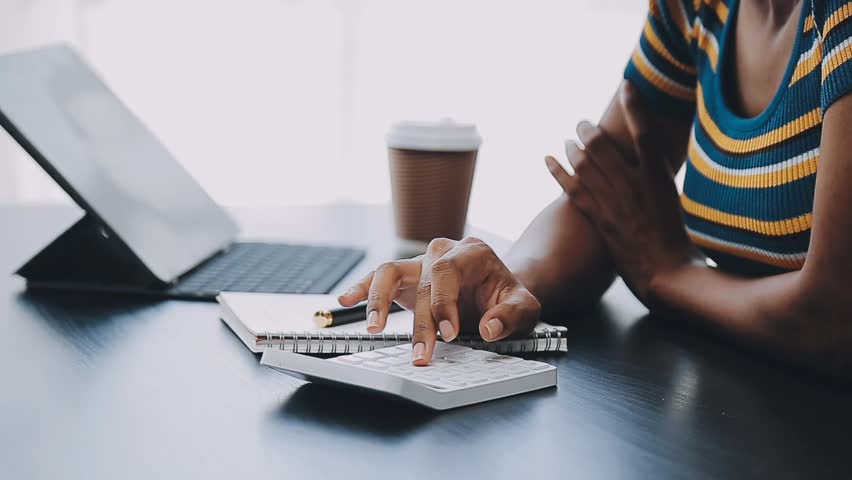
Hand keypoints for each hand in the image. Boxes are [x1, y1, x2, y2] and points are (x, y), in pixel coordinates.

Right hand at [338, 237, 540, 365]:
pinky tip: (346, 301)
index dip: (443, 303)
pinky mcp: (406, 277)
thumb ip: (511, 316)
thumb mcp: (525, 307)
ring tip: (373, 326)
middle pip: (422, 280)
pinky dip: (362, 288)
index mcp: (472, 252)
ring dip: (378, 299)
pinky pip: (379, 276)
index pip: (448, 273)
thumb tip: (489, 328)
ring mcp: (421, 262)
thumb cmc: (509, 297)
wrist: (499, 289)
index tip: (448, 334)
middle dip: (420, 320)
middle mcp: (442, 252)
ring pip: (390, 270)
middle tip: (422, 353)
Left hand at [545, 81, 693, 300]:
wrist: (667, 274)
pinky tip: (547, 158)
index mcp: (659, 177)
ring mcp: (614, 201)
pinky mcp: (598, 218)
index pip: (644, 131)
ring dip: (573, 146)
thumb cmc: (678, 242)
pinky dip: (556, 170)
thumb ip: (657, 181)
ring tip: (568, 139)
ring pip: (585, 163)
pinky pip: (571, 188)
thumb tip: (647, 165)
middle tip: (583, 124)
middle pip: (604, 144)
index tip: (625, 86)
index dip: (633, 106)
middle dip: (589, 129)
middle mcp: (634, 184)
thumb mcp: (674, 203)